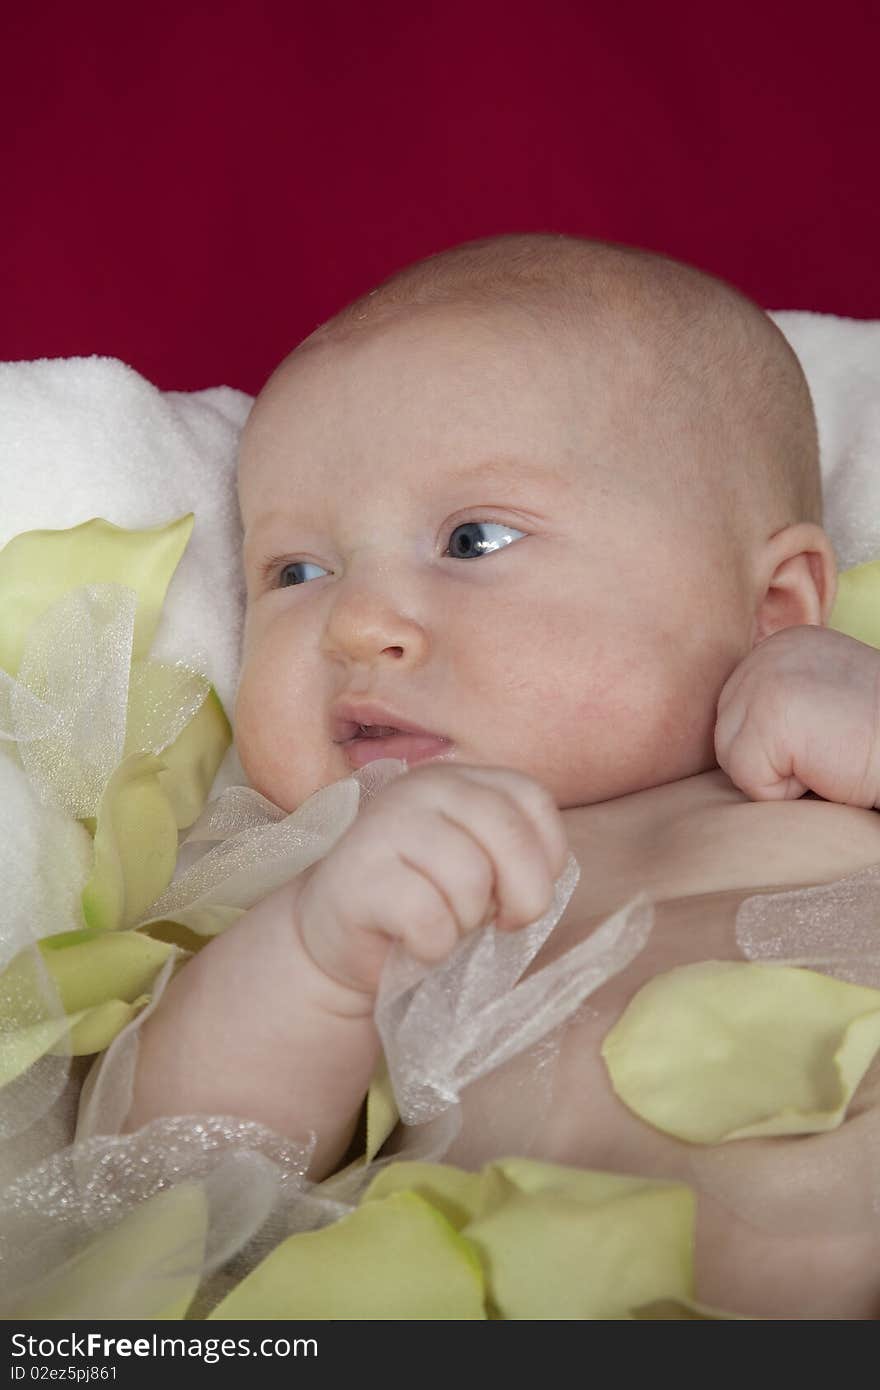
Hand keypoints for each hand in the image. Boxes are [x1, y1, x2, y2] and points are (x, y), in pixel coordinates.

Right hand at [293, 763, 568, 995]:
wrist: (338, 941)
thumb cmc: (422, 904)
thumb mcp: (478, 865)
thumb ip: (514, 854)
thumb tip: (540, 881)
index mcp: (459, 778)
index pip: (532, 799)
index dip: (546, 858)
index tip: (519, 893)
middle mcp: (423, 787)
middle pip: (510, 835)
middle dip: (522, 897)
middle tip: (495, 922)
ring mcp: (386, 824)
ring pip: (471, 879)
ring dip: (466, 923)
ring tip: (441, 924)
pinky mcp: (358, 872)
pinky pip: (428, 918)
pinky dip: (432, 948)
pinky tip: (412, 943)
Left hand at [714, 624, 879, 805]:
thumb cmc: (878, 737)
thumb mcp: (824, 699)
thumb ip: (781, 702)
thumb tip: (735, 733)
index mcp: (782, 644)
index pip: (736, 714)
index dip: (777, 745)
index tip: (825, 737)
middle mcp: (769, 651)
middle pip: (726, 732)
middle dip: (771, 759)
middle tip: (828, 750)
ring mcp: (766, 678)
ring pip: (731, 757)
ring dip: (779, 776)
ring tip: (827, 756)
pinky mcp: (770, 715)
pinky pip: (748, 779)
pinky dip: (786, 792)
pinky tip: (827, 767)